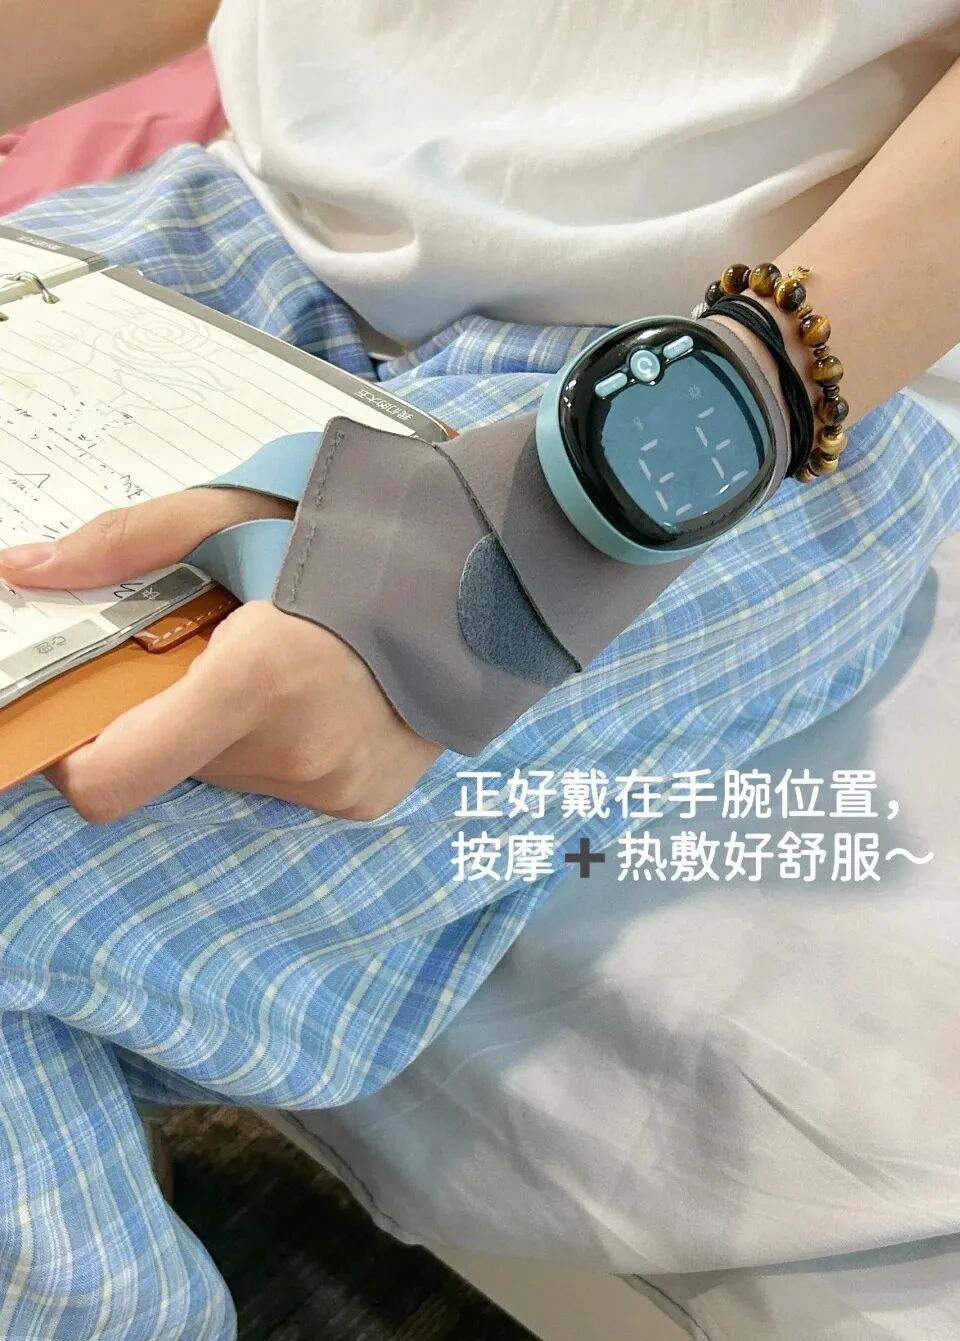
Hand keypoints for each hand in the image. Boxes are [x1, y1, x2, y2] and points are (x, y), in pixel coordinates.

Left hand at [0, 491, 442, 822]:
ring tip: (288, 658)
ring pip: (228, 771)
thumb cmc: (371, 528)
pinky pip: (283, 781)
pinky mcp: (366, 800)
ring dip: (231, 724)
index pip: (112, 780)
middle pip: (172, 763)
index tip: (89, 707)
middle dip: (172, 709)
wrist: (503, 569)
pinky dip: (282, 740)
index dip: (76, 752)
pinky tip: (329, 689)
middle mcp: (296, 753)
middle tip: (219, 642)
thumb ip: (128, 544)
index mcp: (257, 679)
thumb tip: (22, 569)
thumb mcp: (243, 512)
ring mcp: (337, 787)